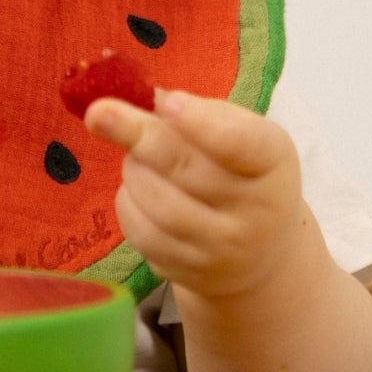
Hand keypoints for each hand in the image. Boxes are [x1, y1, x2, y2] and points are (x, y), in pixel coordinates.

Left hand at [84, 89, 304, 300]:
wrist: (260, 251)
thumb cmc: (241, 172)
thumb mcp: (239, 133)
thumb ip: (197, 113)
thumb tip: (143, 98)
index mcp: (273, 161)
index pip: (241, 143)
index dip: (203, 123)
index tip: (170, 103)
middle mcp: (257, 212)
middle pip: (186, 170)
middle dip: (138, 136)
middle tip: (98, 113)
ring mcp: (224, 249)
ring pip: (158, 204)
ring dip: (133, 170)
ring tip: (136, 154)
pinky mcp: (192, 273)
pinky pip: (142, 233)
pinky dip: (129, 202)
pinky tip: (138, 188)